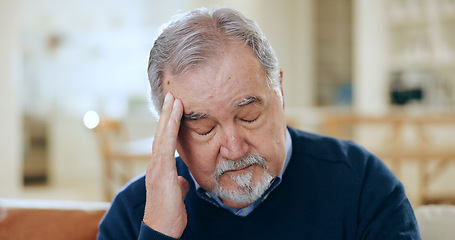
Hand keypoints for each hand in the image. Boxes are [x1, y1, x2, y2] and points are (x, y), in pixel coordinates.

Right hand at [143, 92, 189, 237]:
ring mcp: (156, 167)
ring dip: (168, 115)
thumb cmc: (168, 213)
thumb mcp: (176, 193)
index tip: (174, 108)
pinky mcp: (161, 172)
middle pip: (161, 134)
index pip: (165, 141)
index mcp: (160, 168)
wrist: (161, 228)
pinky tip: (175, 115)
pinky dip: (170, 128)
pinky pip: (166, 145)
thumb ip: (178, 182)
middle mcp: (155, 164)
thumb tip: (183, 179)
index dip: (169, 124)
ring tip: (174, 98)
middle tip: (172, 95)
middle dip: (167, 114)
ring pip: (162, 135)